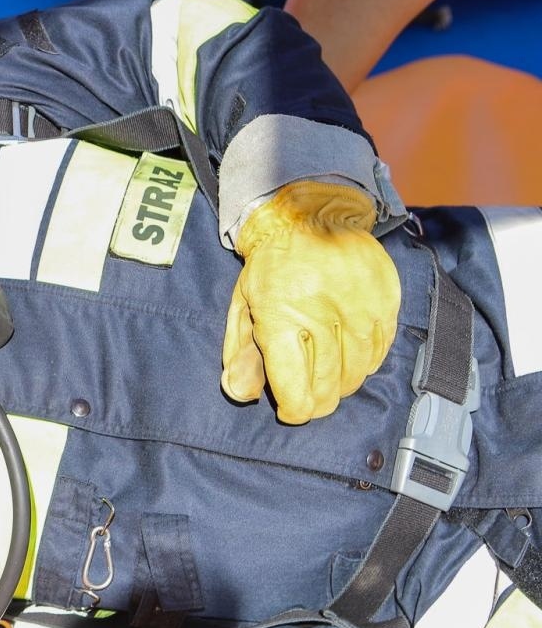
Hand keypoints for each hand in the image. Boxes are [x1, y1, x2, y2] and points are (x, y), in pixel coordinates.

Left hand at [221, 180, 399, 422]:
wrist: (310, 217)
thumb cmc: (270, 267)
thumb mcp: (242, 305)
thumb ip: (240, 352)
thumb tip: (241, 394)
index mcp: (281, 319)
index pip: (294, 388)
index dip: (293, 410)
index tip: (289, 410)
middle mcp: (323, 318)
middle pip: (327, 388)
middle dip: (315, 403)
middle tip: (307, 400)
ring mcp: (359, 311)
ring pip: (356, 374)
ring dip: (340, 386)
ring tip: (326, 378)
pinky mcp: (385, 303)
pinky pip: (378, 352)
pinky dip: (364, 364)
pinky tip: (349, 358)